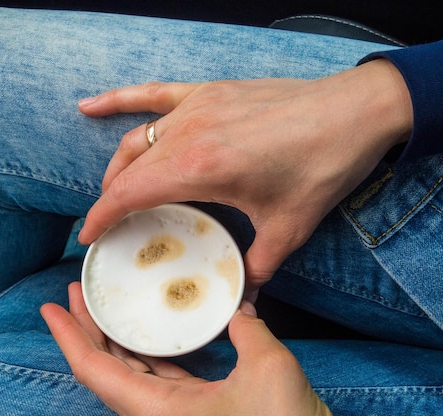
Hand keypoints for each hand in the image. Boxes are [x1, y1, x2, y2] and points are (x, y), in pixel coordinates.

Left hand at [41, 283, 354, 415]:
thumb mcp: (268, 369)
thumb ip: (246, 328)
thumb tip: (239, 306)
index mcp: (157, 412)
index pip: (93, 370)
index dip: (68, 335)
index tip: (49, 306)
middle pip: (106, 372)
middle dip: (88, 330)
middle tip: (78, 291)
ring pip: (131, 378)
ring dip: (116, 342)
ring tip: (108, 307)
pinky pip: (160, 384)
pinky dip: (149, 356)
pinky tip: (156, 336)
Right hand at [78, 59, 411, 291]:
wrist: (355, 112)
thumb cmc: (322, 166)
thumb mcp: (289, 228)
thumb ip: (258, 266)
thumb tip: (246, 297)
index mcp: (200, 167)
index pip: (130, 193)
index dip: (102, 217)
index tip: (87, 238)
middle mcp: (189, 132)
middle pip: (127, 168)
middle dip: (110, 199)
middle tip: (109, 226)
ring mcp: (197, 106)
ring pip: (137, 137)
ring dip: (119, 166)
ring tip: (113, 190)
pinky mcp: (210, 91)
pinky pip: (154, 93)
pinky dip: (119, 99)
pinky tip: (89, 105)